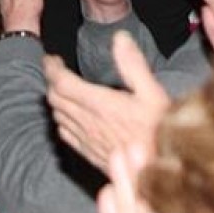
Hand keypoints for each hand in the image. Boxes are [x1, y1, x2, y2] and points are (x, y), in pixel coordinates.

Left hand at [44, 33, 168, 171]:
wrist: (162, 174)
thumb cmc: (162, 132)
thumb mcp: (154, 93)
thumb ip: (134, 65)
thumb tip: (119, 38)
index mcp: (100, 104)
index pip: (61, 83)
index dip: (51, 68)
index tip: (51, 59)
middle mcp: (88, 123)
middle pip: (55, 98)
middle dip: (52, 81)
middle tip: (57, 69)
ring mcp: (87, 141)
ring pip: (57, 116)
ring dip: (56, 100)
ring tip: (63, 88)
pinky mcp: (90, 155)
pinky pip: (65, 135)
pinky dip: (62, 120)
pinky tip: (72, 117)